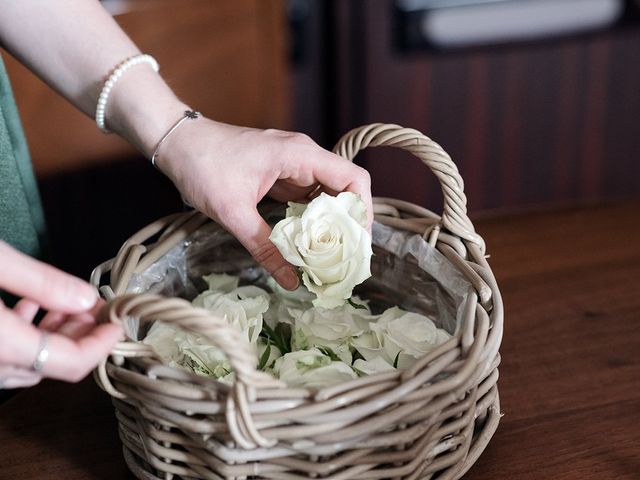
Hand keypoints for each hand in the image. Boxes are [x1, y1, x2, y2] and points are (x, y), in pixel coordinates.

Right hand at [0, 241, 121, 388]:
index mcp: (1, 345)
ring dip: (53, 333)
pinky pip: (5, 352)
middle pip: (51, 363)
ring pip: (28, 360)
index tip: (118, 319)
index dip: (102, 343)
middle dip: (80, 333)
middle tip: (92, 303)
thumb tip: (86, 298)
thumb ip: (42, 282)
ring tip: (64, 299)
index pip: (70, 363)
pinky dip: (25, 333)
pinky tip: (29, 303)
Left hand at [154, 119, 372, 290]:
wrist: (176, 142)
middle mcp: (303, 156)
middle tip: (345, 260)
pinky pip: (306, 198)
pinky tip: (306, 244)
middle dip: (348, 224)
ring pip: (326, 196)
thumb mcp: (233, 212)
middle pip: (344, 190)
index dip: (364, 212)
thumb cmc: (202, 166)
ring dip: (330, 225)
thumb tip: (291, 281)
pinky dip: (310, 221)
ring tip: (330, 257)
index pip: (353, 179)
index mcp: (299, 155)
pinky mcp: (280, 174)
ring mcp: (292, 164)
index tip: (358, 244)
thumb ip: (264, 246)